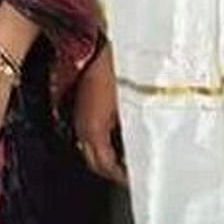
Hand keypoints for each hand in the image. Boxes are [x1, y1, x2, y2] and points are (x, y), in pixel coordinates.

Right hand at [72, 45, 126, 184]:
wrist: (94, 45)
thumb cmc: (113, 70)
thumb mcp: (128, 104)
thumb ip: (133, 130)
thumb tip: (143, 148)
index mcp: (94, 131)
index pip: (105, 166)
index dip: (121, 176)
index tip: (135, 179)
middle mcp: (83, 128)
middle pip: (95, 161)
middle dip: (111, 170)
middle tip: (130, 172)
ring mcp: (80, 118)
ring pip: (90, 148)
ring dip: (106, 156)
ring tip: (126, 157)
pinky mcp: (81, 107)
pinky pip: (89, 133)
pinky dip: (103, 141)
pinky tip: (117, 136)